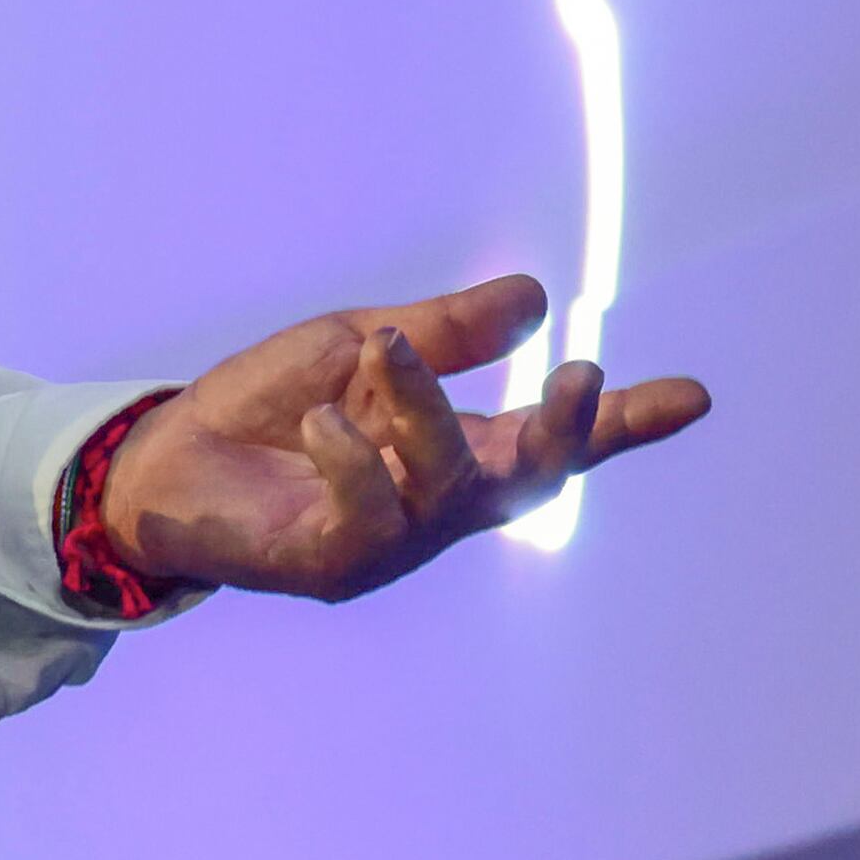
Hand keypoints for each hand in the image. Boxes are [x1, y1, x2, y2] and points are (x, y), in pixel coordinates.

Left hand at [100, 275, 707, 601]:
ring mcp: (390, 543)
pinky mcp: (331, 564)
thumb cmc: (268, 407)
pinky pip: (367, 514)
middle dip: (562, 432)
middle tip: (579, 376)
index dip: (622, 423)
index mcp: (455, 451)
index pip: (552, 441)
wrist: (166, 454)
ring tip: (383, 349)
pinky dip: (353, 457)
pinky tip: (322, 421)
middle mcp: (437, 506)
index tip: (693, 396)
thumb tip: (535, 295)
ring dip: (423, 410)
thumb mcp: (357, 346)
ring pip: (444, 485)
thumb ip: (443, 332)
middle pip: (528, 482)